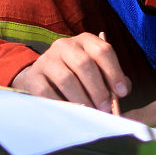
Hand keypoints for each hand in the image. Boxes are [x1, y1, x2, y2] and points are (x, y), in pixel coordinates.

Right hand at [10, 32, 129, 111]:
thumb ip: (111, 79)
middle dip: (98, 89)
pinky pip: (47, 91)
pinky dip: (62, 104)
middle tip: (105, 108)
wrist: (40, 77)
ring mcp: (47, 59)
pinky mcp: (33, 76)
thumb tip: (123, 91)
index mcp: (84, 41)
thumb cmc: (77, 76)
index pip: (103, 50)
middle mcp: (64, 45)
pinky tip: (70, 113)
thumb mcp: (95, 72)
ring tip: (90, 113)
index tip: (122, 93)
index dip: (115, 72)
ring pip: (66, 79)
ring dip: (81, 99)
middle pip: (84, 64)